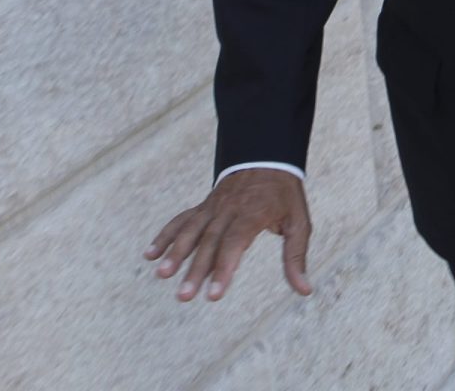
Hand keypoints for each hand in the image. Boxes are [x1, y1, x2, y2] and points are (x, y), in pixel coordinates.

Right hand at [145, 169, 312, 301]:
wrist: (268, 158)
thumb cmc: (285, 196)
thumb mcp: (299, 223)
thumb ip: (296, 257)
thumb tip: (304, 290)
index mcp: (253, 214)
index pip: (234, 244)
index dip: (223, 269)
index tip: (213, 294)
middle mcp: (229, 210)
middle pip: (209, 242)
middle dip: (195, 270)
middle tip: (184, 296)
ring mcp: (212, 207)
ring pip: (191, 231)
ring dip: (175, 253)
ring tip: (162, 275)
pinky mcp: (203, 207)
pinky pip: (181, 220)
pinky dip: (165, 236)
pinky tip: (150, 255)